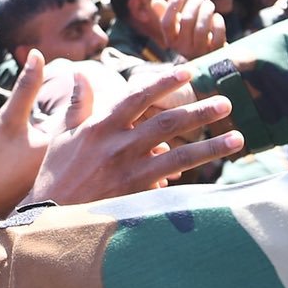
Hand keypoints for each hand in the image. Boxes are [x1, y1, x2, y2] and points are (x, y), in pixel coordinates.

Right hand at [28, 62, 240, 203]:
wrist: (50, 215)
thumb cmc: (56, 174)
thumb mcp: (63, 135)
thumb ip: (78, 104)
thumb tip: (81, 73)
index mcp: (101, 126)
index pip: (138, 97)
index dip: (163, 82)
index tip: (187, 71)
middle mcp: (119, 146)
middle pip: (167, 123)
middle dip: (199, 112)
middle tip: (226, 104)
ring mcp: (130, 172)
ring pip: (178, 155)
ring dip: (210, 147)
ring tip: (237, 140)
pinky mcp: (136, 195)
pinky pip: (170, 184)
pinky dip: (189, 179)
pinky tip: (212, 175)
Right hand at [146, 0, 224, 60]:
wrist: (208, 59)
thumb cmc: (191, 37)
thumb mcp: (177, 27)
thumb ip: (165, 14)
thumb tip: (155, 0)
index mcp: (171, 41)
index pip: (167, 24)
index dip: (172, 7)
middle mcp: (183, 48)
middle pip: (187, 21)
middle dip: (194, 4)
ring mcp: (200, 52)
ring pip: (202, 28)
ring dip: (206, 11)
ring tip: (208, 4)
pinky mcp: (216, 53)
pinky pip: (217, 36)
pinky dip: (218, 23)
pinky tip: (216, 17)